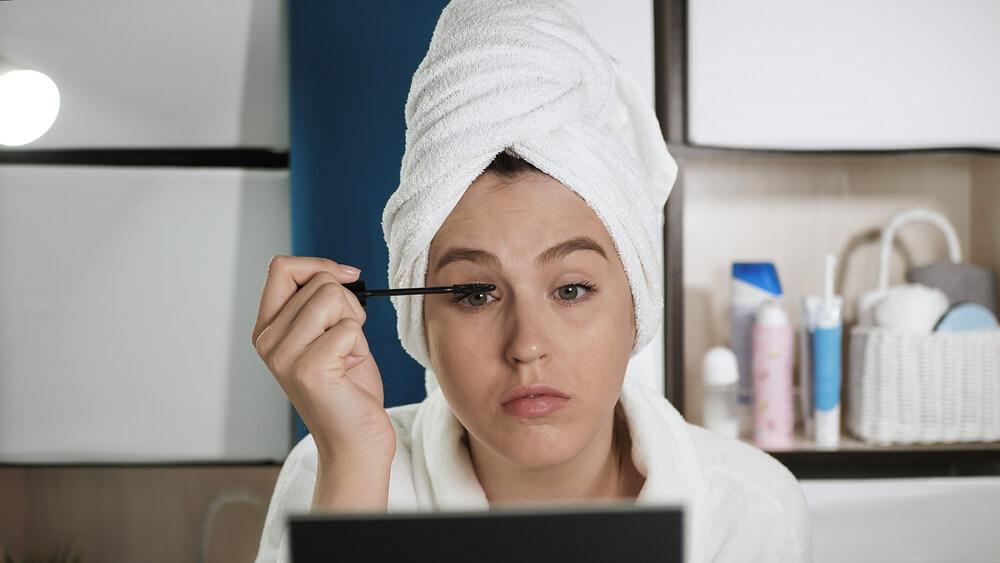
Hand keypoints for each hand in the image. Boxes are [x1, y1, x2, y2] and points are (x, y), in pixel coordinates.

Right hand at [251, 256, 394, 462]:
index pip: (281, 268)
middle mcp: (268, 341)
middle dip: (347, 304)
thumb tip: (335, 271)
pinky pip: (348, 327)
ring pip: (333, 297)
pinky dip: (359, 346)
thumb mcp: (326, 335)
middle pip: (319, 281)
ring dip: (354, 324)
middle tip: (346, 342)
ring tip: (346, 356)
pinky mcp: (308, 369)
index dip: (319, 265)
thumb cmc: (347, 388)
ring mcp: (284, 355)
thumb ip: (317, 303)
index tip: (346, 276)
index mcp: (267, 329)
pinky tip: (349, 371)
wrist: (354, 440)